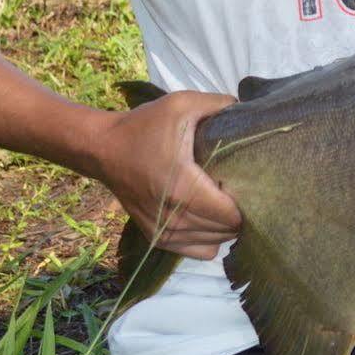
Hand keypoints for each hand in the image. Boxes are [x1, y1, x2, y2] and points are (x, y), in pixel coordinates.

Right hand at [91, 90, 242, 259]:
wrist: (103, 150)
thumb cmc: (144, 127)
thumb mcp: (182, 104)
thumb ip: (220, 104)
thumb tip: (249, 108)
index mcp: (183, 187)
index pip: (231, 214)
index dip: (249, 201)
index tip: (252, 182)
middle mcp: (173, 217)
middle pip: (227, 231)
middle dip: (242, 213)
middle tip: (243, 189)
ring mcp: (163, 233)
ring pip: (215, 243)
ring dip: (226, 226)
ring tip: (227, 201)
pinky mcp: (157, 239)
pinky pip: (199, 250)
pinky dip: (210, 238)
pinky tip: (211, 217)